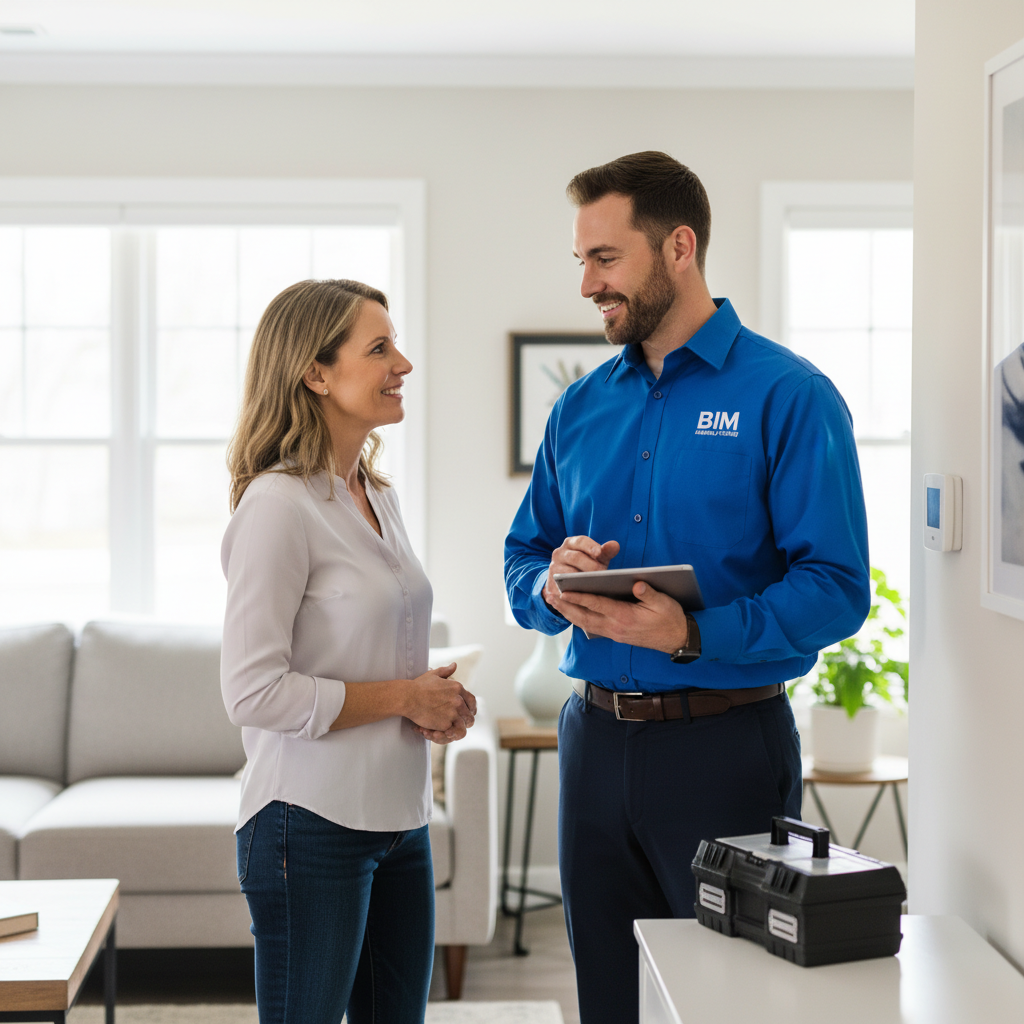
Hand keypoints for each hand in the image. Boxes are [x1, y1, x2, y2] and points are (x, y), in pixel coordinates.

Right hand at [404, 662, 476, 741]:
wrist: (408, 697)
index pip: (472, 701)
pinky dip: (446, 734)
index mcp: (458, 688)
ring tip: (451, 732)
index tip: (467, 712)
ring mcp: (453, 713)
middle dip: (465, 720)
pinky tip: (438, 732)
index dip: (471, 708)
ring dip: (458, 729)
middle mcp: (458, 701)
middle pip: (469, 715)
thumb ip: (446, 671)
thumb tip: (454, 665)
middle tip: (459, 723)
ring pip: (464, 726)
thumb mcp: (434, 674)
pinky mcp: (446, 724)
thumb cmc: (419, 686)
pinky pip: (451, 732)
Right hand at [542, 536, 620, 608]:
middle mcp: (559, 553)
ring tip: (595, 585)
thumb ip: (605, 552)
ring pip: (567, 573)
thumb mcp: (596, 558)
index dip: (590, 546)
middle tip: (603, 574)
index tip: (599, 553)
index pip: (581, 541)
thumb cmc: (587, 565)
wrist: (566, 580)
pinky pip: (562, 588)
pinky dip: (573, 592)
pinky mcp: (551, 584)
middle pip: (575, 558)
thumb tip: (615, 545)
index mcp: (571, 543)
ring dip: (581, 579)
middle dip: (590, 566)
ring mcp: (553, 568)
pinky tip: (584, 595)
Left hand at [548, 580, 688, 652]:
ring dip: (568, 613)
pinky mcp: (615, 635)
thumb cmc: (670, 618)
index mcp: (626, 617)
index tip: (565, 591)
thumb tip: (638, 584)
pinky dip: (579, 619)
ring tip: (555, 602)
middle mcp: (616, 627)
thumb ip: (649, 593)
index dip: (580, 597)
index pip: (598, 605)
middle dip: (566, 606)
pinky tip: (571, 612)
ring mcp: (614, 633)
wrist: (676, 640)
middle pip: (584, 616)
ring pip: (585, 623)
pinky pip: (591, 627)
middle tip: (550, 596)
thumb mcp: (664, 603)